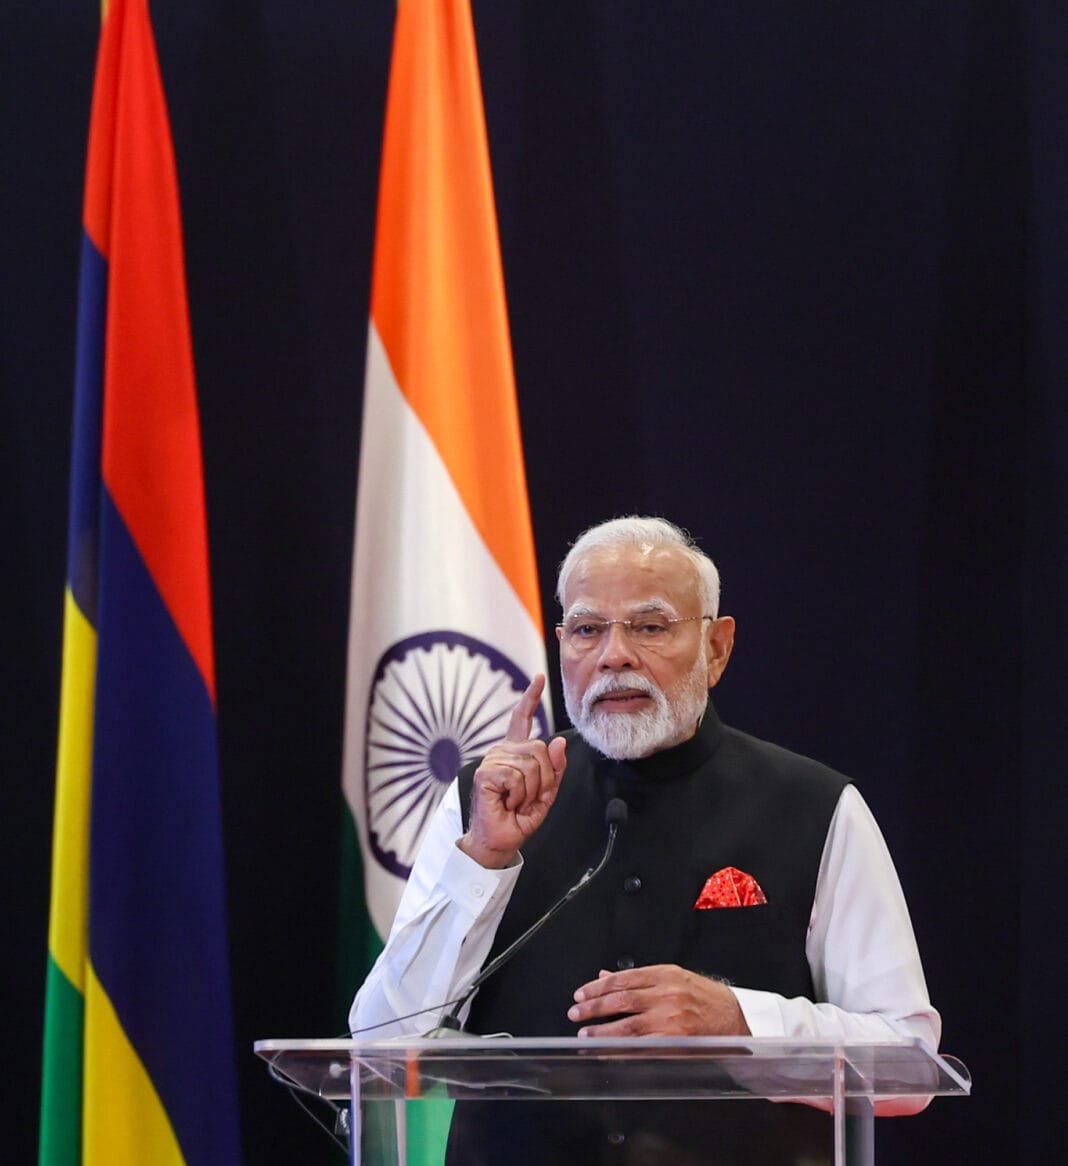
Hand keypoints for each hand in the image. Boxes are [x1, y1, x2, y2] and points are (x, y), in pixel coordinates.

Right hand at [458, 674, 566, 868]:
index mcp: (515, 753)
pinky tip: (506, 801)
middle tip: (528, 798)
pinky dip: (519, 794)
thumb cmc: (518, 819)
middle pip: (540, 748)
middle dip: (544, 778)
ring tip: (515, 801)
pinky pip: (517, 776)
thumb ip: (555, 769)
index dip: (531, 698)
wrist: (499, 841)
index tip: (539, 678)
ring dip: (531, 790)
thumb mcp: (546, 794)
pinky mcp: (485, 773)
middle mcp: (502, 751)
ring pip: (531, 764)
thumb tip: (559, 742)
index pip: (522, 719)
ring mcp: (492, 760)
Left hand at [567, 964, 750, 1036]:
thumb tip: (607, 976)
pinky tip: (608, 1051)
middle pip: (620, 999)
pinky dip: (621, 1049)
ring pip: (627, 1024)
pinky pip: (642, 1046)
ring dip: (602, 1030)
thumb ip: (641, 978)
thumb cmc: (709, 999)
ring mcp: (670, 1018)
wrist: (739, 1019)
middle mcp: (666, 994)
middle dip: (593, 1007)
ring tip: (585, 1034)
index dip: (597, 986)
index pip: (622, 979)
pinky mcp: (676, 1040)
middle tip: (576, 1012)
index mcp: (665, 974)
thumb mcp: (676, 978)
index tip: (581, 993)